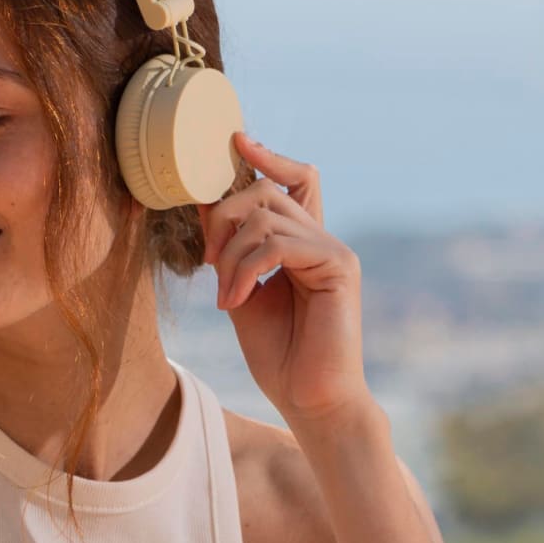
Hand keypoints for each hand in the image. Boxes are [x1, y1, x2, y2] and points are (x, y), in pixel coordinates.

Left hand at [197, 132, 370, 428]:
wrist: (310, 401)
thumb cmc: (279, 356)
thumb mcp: (240, 292)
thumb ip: (228, 252)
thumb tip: (204, 204)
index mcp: (303, 244)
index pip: (295, 179)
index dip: (268, 155)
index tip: (235, 142)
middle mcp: (322, 239)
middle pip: (266, 191)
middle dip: (223, 218)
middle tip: (209, 264)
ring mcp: (334, 250)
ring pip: (266, 216)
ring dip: (231, 256)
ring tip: (226, 297)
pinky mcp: (339, 265)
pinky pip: (279, 243)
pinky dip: (247, 269)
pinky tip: (236, 301)